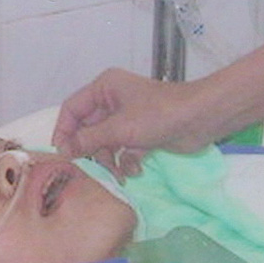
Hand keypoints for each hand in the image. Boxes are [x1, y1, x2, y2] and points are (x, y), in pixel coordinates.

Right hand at [52, 69, 217, 175]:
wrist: (200, 118)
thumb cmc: (159, 115)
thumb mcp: (120, 128)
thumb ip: (89, 139)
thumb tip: (64, 151)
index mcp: (104, 88)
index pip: (72, 109)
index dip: (64, 131)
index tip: (62, 155)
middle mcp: (112, 101)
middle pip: (88, 129)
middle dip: (91, 151)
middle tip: (91, 171)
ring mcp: (127, 118)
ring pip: (105, 143)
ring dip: (110, 160)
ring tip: (119, 174)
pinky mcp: (141, 134)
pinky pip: (122, 149)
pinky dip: (126, 161)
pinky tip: (135, 169)